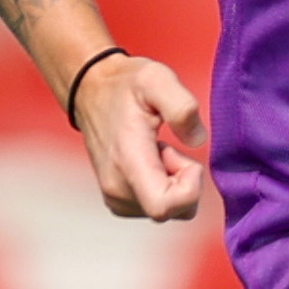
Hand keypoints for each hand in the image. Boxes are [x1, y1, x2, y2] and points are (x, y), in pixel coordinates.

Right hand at [81, 56, 210, 221]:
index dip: (190, 187)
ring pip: (172, 209)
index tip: (182, 155)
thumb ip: (182, 106)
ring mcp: (116, 200)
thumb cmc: (126, 85)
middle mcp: (118, 190)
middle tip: (166, 145)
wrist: (91, 91)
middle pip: (177, 209)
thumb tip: (198, 140)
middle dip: (184, 178)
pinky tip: (149, 159)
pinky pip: (160, 206)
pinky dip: (163, 185)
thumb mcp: (157, 79)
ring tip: (154, 148)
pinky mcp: (119, 203)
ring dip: (173, 180)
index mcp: (127, 162)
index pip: (165, 207)